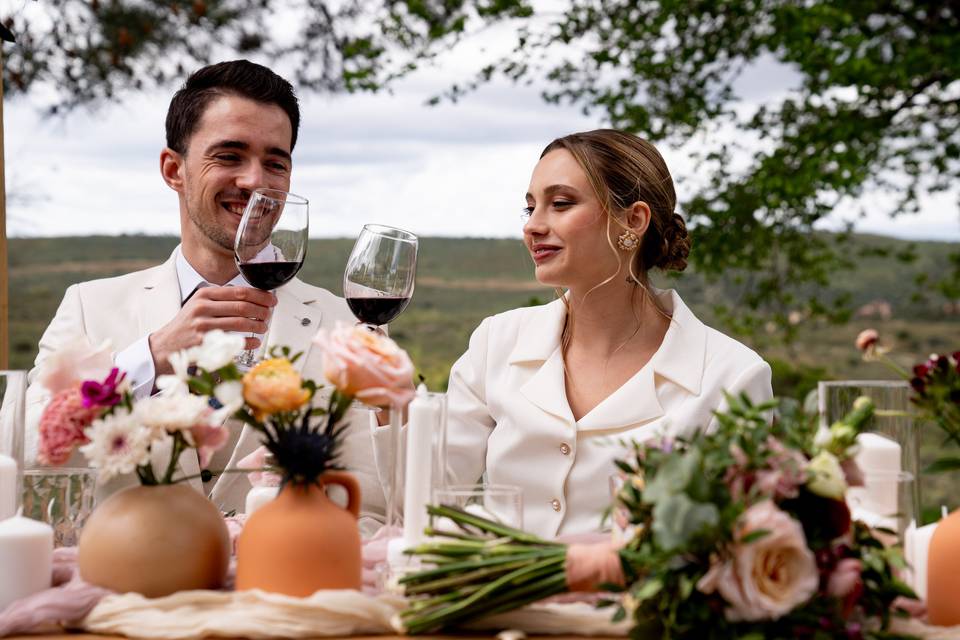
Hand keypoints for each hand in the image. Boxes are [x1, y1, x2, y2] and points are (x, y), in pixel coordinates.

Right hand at [149, 286, 276, 375]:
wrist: (165, 346)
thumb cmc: (186, 325)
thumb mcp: (199, 305)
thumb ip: (221, 300)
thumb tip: (253, 298)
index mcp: (204, 295)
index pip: (239, 291)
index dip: (260, 295)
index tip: (271, 299)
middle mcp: (203, 308)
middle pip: (243, 306)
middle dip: (262, 310)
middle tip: (269, 314)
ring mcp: (203, 326)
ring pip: (241, 323)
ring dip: (258, 325)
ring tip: (263, 327)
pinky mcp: (205, 343)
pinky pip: (235, 341)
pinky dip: (249, 342)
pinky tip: (255, 341)